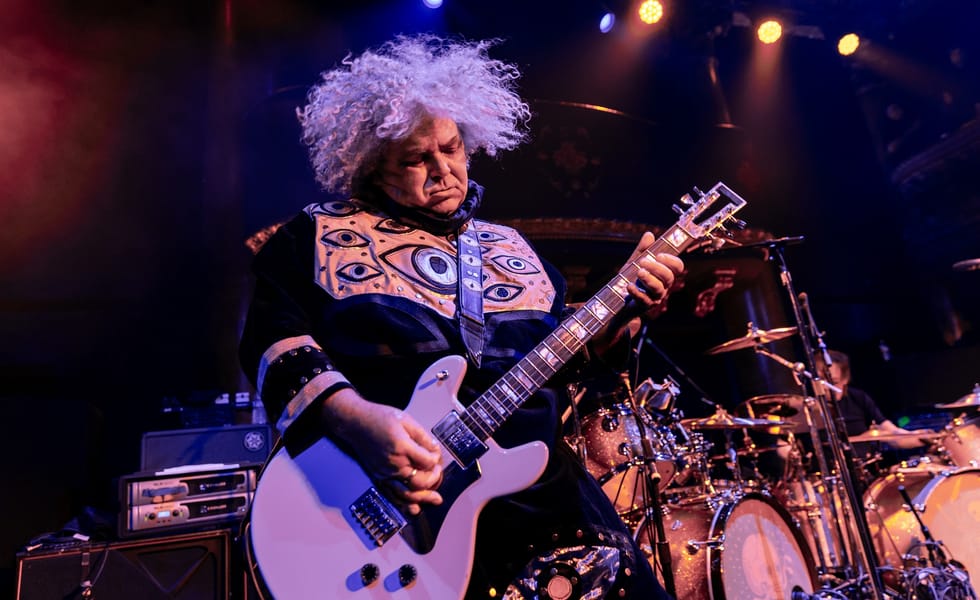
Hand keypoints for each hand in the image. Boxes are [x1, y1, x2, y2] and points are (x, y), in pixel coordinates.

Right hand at [323, 390, 443, 514]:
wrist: (355, 423)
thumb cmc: (378, 418)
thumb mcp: (405, 419)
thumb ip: (422, 436)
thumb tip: (434, 449)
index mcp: (402, 446)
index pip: (427, 461)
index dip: (436, 459)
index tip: (436, 455)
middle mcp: (393, 463)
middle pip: (420, 481)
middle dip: (434, 479)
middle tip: (437, 472)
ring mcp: (385, 472)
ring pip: (407, 494)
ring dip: (424, 498)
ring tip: (435, 499)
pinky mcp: (378, 477)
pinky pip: (393, 495)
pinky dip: (405, 504)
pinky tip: (414, 508)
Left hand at [626, 232, 684, 310]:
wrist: (617, 298)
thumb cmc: (631, 278)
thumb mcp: (634, 262)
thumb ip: (642, 250)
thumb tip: (649, 234)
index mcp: (664, 274)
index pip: (677, 267)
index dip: (671, 261)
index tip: (659, 255)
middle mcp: (663, 286)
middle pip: (669, 277)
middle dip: (657, 268)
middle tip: (643, 261)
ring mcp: (655, 297)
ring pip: (659, 289)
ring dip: (649, 279)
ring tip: (639, 272)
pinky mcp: (644, 306)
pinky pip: (644, 300)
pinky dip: (637, 292)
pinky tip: (629, 286)